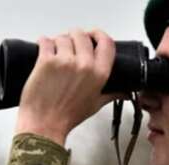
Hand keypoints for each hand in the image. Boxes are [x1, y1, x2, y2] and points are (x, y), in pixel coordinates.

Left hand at [14, 29, 120, 145]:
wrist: (45, 125)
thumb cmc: (68, 117)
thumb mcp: (95, 105)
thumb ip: (111, 95)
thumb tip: (125, 93)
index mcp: (99, 73)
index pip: (106, 42)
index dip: (98, 35)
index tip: (92, 35)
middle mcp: (84, 64)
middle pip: (82, 35)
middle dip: (74, 38)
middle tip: (69, 46)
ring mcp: (64, 61)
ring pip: (62, 37)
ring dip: (58, 42)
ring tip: (55, 54)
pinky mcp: (46, 61)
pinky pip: (45, 41)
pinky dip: (43, 43)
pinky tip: (43, 51)